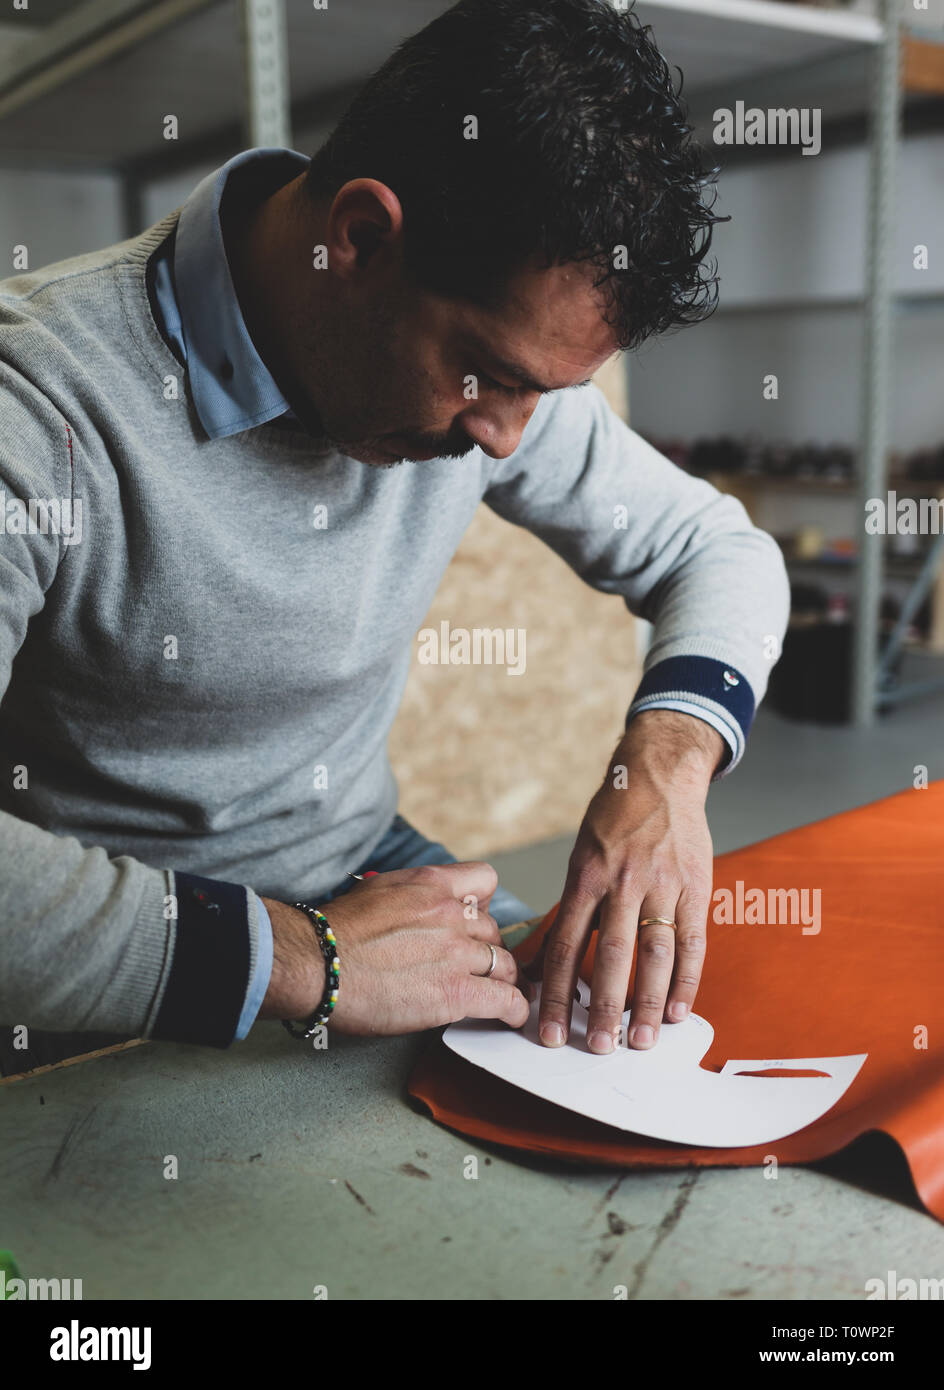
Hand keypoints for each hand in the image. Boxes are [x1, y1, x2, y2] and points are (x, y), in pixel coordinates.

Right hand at [258, 862, 531, 1034]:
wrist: (316, 962)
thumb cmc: (333, 933)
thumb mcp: (378, 890)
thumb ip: (410, 895)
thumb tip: (417, 910)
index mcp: (431, 885)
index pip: (484, 881)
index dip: (483, 904)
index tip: (476, 923)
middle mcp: (450, 914)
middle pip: (494, 929)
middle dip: (488, 949)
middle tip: (478, 966)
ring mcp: (457, 953)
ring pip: (505, 964)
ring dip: (504, 979)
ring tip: (501, 992)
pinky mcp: (457, 992)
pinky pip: (506, 999)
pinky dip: (514, 1010)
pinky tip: (512, 1017)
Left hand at [536, 710, 719, 1053]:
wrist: (659, 776)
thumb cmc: (613, 821)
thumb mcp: (581, 856)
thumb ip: (573, 908)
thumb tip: (547, 964)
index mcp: (586, 877)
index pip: (565, 945)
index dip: (556, 992)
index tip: (549, 1030)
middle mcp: (624, 883)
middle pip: (611, 956)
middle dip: (603, 1006)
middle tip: (598, 1047)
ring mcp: (663, 886)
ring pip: (656, 955)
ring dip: (650, 1004)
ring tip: (641, 1041)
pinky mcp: (696, 888)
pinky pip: (694, 942)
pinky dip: (688, 981)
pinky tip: (680, 1011)